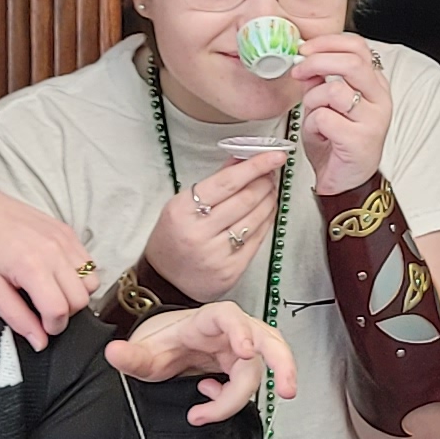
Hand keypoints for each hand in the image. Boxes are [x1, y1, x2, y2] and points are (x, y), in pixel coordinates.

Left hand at [0, 177, 93, 346]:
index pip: (60, 310)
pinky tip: (55, 274)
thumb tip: (40, 342)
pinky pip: (88, 262)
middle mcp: (54, 251)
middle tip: (44, 310)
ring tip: (51, 291)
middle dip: (65, 313)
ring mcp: (65, 239)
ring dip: (75, 294)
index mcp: (32, 266)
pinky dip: (78, 275)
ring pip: (91, 281)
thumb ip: (17, 317)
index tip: (41, 326)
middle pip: (81, 299)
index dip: (52, 327)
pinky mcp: (68, 231)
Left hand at [111, 303, 299, 420]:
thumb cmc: (161, 345)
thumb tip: (113, 353)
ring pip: (271, 358)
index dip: (241, 331)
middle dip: (282, 361)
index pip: (230, 317)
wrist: (167, 349)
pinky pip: (252, 380)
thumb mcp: (143, 353)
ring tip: (283, 398)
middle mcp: (231, 331)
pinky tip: (209, 398)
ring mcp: (242, 347)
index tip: (245, 351)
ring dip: (280, 376)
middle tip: (288, 389)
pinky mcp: (244, 364)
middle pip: (267, 338)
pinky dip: (236, 396)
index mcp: (207, 320)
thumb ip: (130, 356)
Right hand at [143, 148, 289, 301]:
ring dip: (269, 199)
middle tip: (271, 172)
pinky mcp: (231, 270)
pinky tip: (267, 211)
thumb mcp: (181, 206)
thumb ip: (213, 182)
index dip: (256, 166)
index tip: (275, 156)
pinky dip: (267, 220)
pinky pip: (257, 239)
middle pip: (245, 199)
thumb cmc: (172, 240)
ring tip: (270, 190)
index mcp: (183, 211)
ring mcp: (216, 253)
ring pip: (256, 218)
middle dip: (265, 181)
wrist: (164, 282)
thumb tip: (241, 160)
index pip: (227, 182)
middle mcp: (199, 232)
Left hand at [291, 32, 394, 195]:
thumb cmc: (337, 142)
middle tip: (299, 72)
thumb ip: (321, 81)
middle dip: (316, 62)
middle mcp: (380, 99)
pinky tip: (320, 135)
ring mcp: (373, 119)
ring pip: (333, 90)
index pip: (358, 47)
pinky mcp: (361, 139)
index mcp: (375, 85)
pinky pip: (324, 117)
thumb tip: (305, 60)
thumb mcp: (327, 104)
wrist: (345, 181)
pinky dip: (312, 125)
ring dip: (312, 101)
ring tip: (314, 117)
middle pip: (351, 62)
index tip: (304, 50)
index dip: (327, 43)